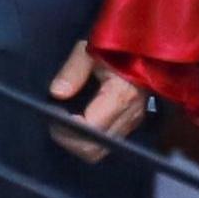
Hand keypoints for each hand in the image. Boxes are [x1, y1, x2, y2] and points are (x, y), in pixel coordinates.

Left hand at [45, 42, 149, 163]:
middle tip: (55, 120)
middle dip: (69, 140)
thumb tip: (56, 93)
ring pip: (100, 151)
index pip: (90, 128)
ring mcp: (133, 123)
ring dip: (78, 142)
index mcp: (122, 95)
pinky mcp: (132, 124)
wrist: (144, 46)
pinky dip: (89, 139)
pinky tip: (80, 121)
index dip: (67, 127)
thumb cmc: (115, 47)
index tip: (54, 111)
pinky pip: (106, 143)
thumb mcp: (89, 50)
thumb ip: (73, 71)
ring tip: (65, 121)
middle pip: (94, 149)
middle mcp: (131, 115)